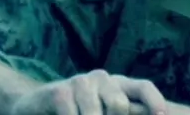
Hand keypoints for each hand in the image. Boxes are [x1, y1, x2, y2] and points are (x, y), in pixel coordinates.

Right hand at [9, 69, 168, 114]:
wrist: (34, 106)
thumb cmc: (76, 112)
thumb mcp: (101, 113)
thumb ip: (122, 113)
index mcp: (118, 84)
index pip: (143, 87)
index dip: (155, 101)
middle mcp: (102, 78)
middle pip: (119, 105)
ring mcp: (79, 82)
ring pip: (95, 114)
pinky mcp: (59, 91)